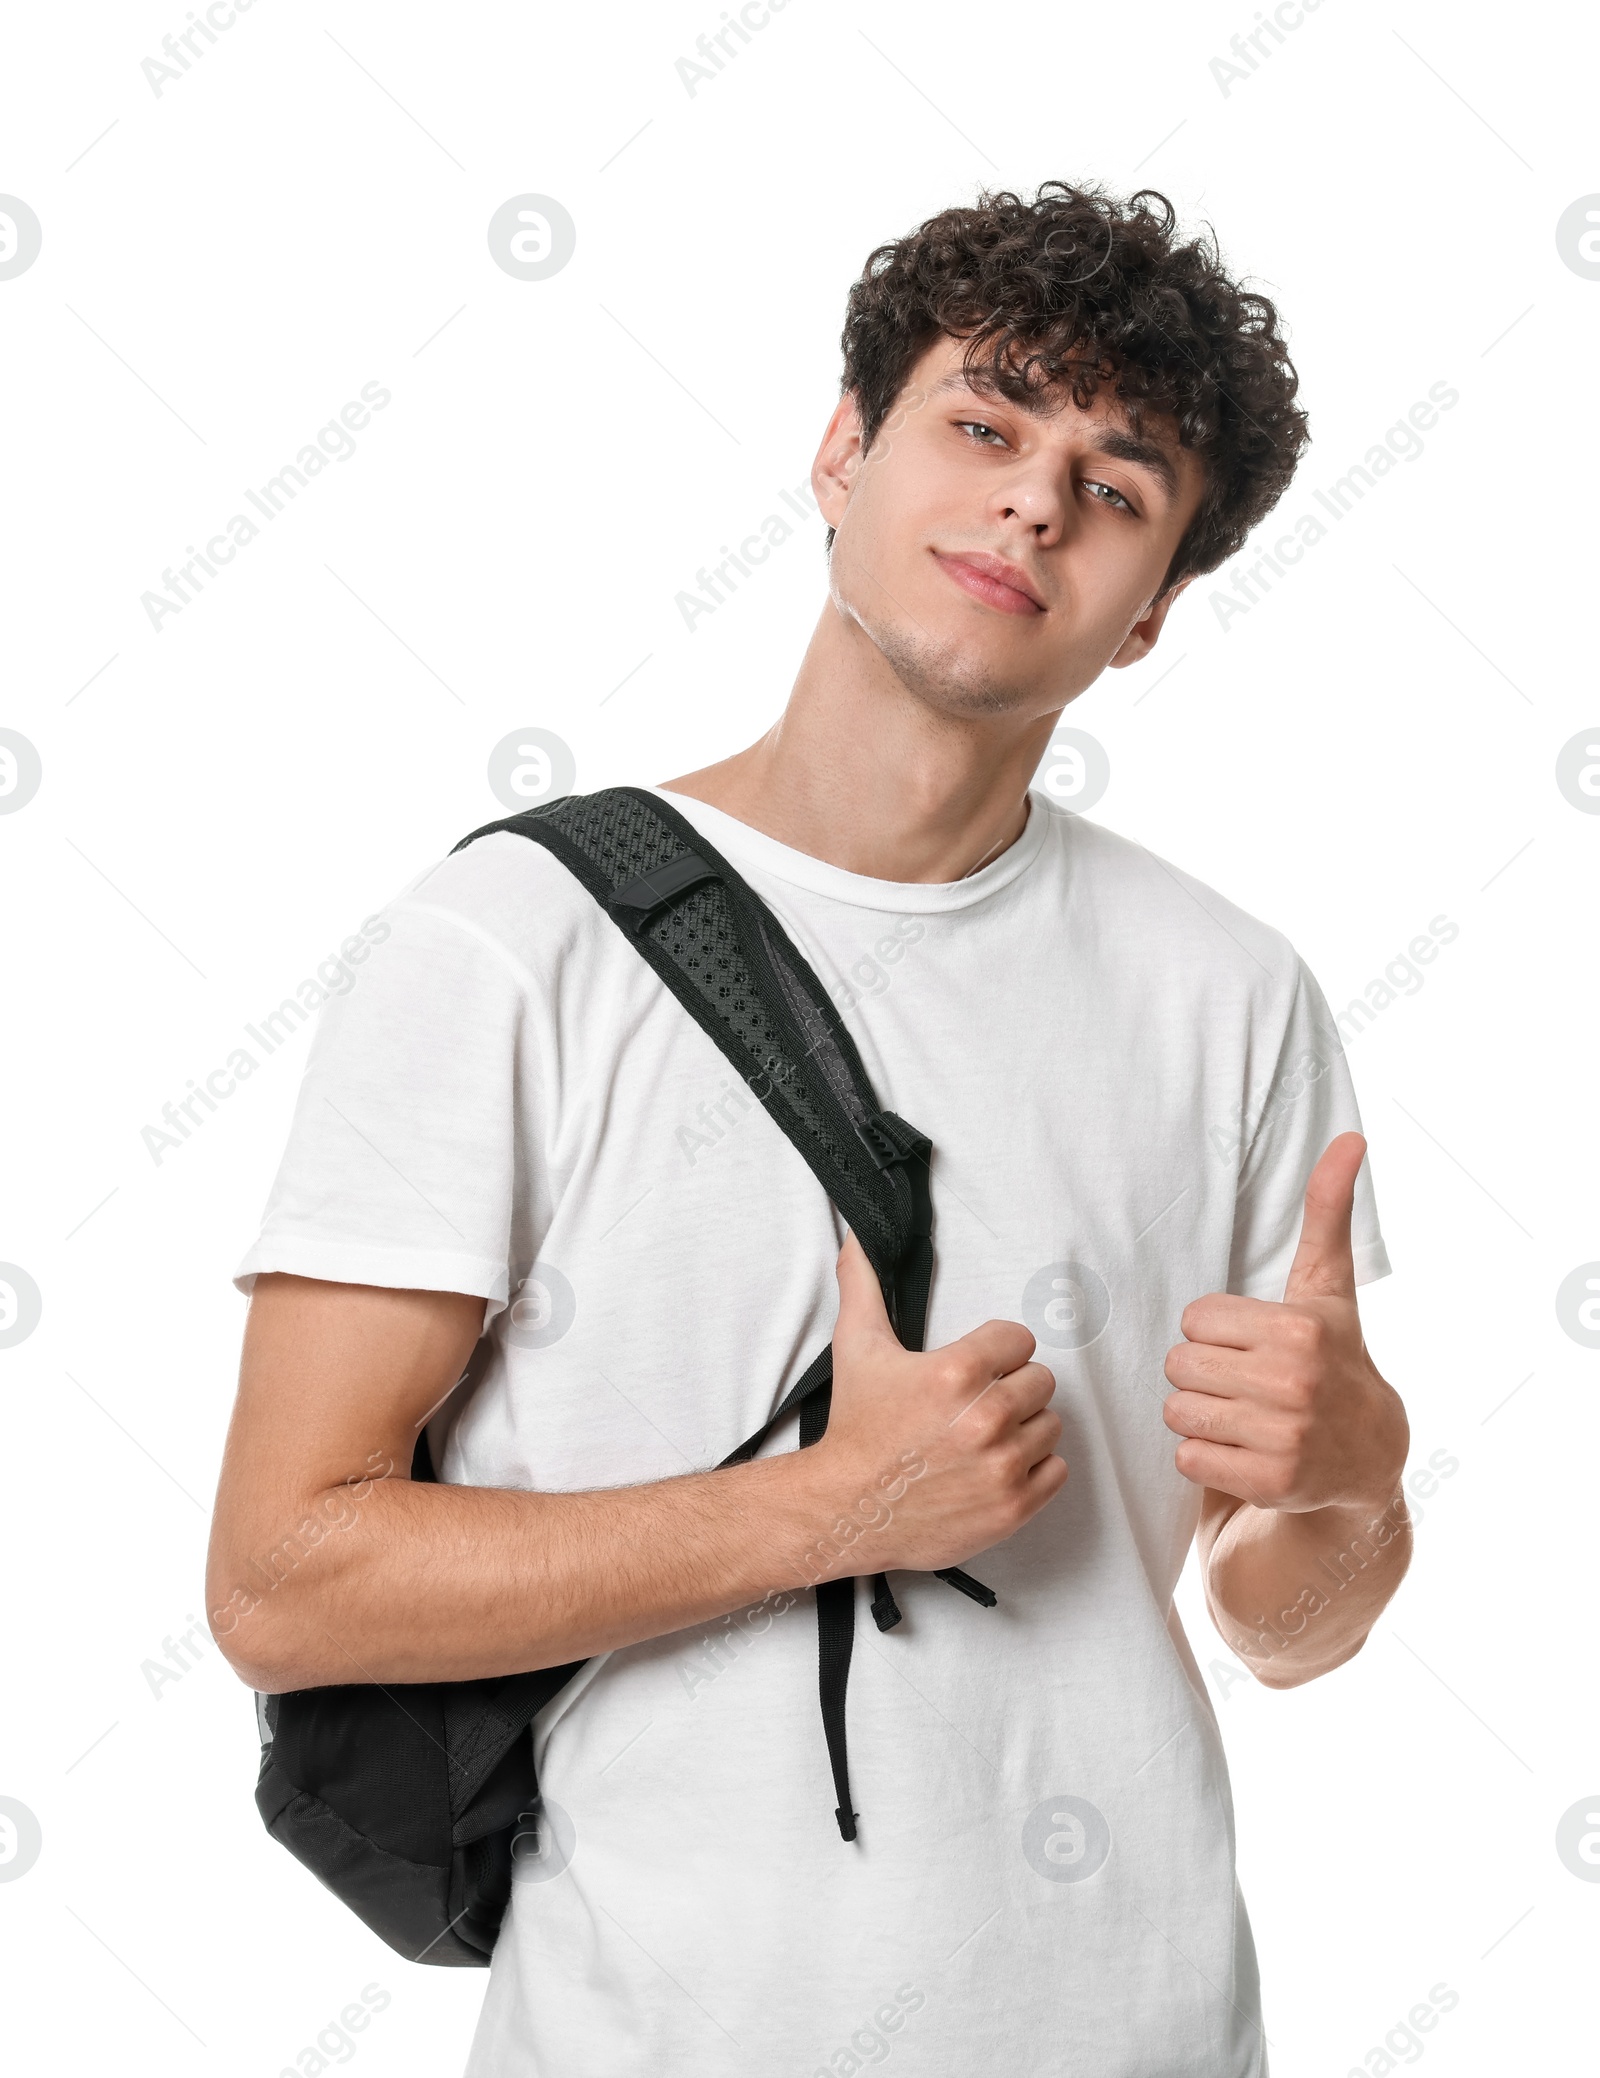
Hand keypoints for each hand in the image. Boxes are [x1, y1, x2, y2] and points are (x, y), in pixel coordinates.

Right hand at [800, 1232, 1067, 1578]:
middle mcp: (986, 1418)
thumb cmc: (856, 1427)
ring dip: (1023, 1428)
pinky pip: (1057, 1470)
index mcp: (956, 1372)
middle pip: (1040, 1380)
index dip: (994, 1351)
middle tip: (975, 1404)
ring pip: (1051, 1424)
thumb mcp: (856, 1348)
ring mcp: (1003, 1466)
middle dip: (1010, 1387)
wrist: (844, 1509)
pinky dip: (1033, 1468)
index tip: (972, 1368)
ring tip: (983, 1436)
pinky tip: (996, 1465)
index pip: (1019, 1339)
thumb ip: (862, 1284)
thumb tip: (857, 1237)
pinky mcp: (1012, 1507)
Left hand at [1162, 1133, 1407, 1512]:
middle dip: (1202, 1373)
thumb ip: (1327, 1210)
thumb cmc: (1333, 1356)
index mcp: (1297, 1329)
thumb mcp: (1327, 1286)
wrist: (1369, 1453)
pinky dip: (1205, 1457)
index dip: (1214, 1332)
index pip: (1193, 1320)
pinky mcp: (1270, 1482)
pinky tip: (1244, 1450)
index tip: (1252, 1343)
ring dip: (1199, 1416)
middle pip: (1179, 1366)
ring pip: (1177, 1412)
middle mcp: (1294, 1382)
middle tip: (1245, 1383)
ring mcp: (1284, 1437)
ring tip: (1243, 1415)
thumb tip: (1350, 1136)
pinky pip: (1188, 1459)